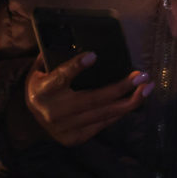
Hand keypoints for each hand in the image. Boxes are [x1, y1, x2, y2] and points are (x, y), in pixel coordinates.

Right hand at [26, 51, 152, 145]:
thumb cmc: (42, 85)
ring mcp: (65, 129)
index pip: (60, 77)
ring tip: (147, 88)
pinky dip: (120, 112)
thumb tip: (81, 39)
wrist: (29, 120)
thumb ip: (57, 57)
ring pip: (103, 114)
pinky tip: (135, 100)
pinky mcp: (75, 138)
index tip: (94, 55)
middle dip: (120, 88)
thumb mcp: (41, 69)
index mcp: (42, 91)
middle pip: (92, 99)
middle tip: (141, 75)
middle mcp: (54, 112)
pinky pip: (103, 124)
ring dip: (129, 101)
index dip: (76, 67)